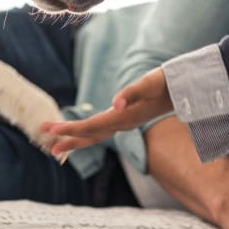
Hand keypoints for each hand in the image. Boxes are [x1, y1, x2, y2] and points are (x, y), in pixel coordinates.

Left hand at [40, 67, 172, 155]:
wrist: (183, 90)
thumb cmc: (165, 83)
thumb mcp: (149, 83)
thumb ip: (132, 93)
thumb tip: (114, 104)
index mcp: (124, 117)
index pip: (91, 126)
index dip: (70, 128)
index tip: (51, 130)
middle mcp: (123, 124)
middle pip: (90, 135)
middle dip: (67, 138)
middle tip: (45, 141)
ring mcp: (125, 123)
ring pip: (95, 136)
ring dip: (75, 139)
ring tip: (54, 145)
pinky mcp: (126, 119)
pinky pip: (101, 131)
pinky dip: (86, 134)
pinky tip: (79, 134)